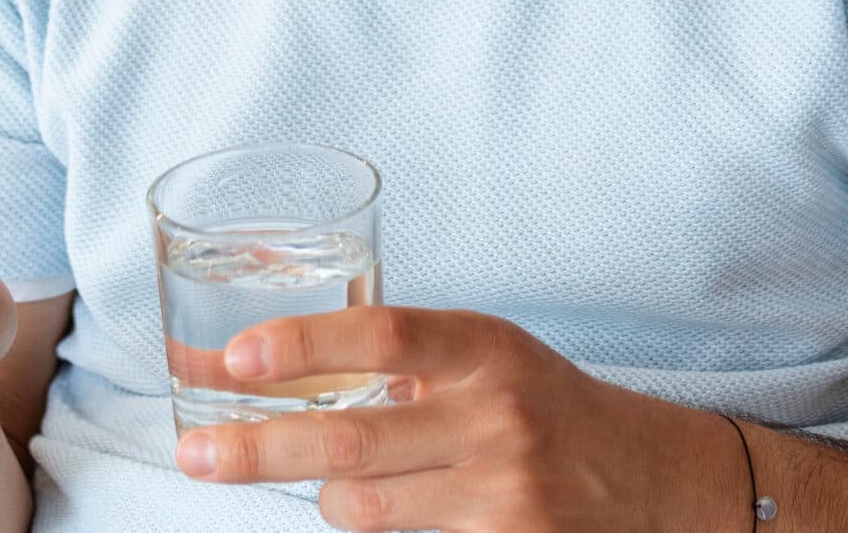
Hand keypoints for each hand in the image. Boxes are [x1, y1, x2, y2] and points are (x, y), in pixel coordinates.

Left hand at [170, 306, 744, 531]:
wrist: (652, 479)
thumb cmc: (540, 404)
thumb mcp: (481, 356)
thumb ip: (387, 358)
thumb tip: (236, 361)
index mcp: (487, 348)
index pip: (386, 335)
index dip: (306, 345)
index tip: (237, 358)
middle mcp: (499, 418)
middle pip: (354, 441)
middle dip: (259, 451)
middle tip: (194, 455)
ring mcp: (508, 495)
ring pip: (365, 509)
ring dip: (329, 499)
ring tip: (344, 482)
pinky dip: (381, 528)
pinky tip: (399, 511)